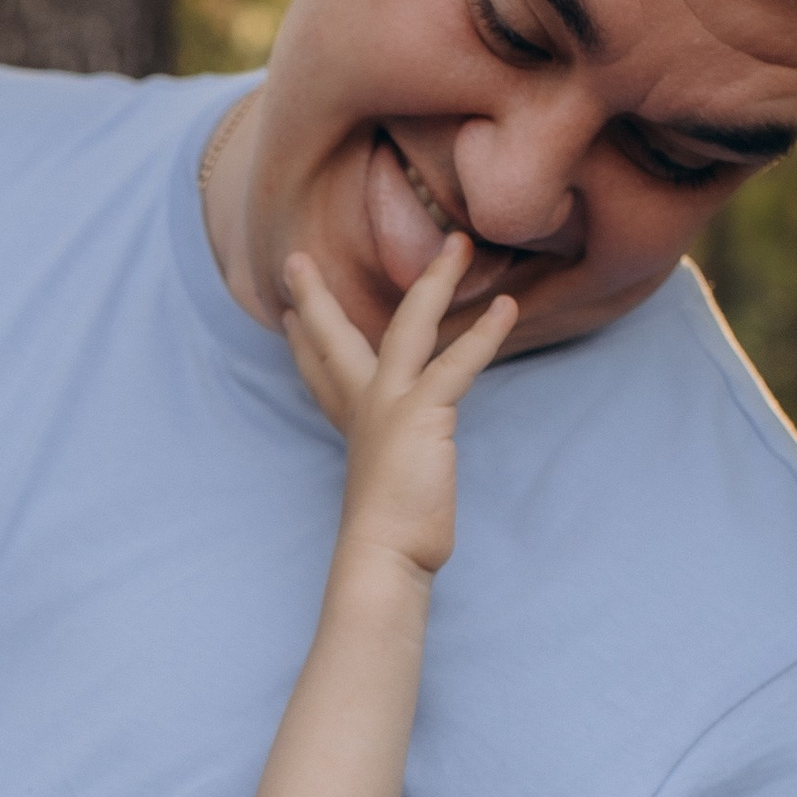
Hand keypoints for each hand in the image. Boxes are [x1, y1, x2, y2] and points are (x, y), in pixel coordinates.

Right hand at [282, 231, 516, 580]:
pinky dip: (483, 335)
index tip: (291, 320)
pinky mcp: (421, 412)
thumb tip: (409, 463)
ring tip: (458, 244)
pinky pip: (458, 363)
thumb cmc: (393, 535)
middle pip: (334, 341)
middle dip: (315, 300)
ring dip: (435, 281)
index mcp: (355, 425)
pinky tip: (505, 308)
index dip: (304, 347)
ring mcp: (390, 404)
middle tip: (295, 262)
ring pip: (409, 326)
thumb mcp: (388, 487)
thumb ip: (396, 463)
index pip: (323, 377)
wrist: (384, 552)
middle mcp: (365, 407)